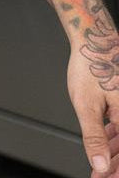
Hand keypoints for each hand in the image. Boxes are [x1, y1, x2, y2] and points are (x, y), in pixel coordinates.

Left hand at [68, 43, 118, 176]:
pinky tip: (106, 148)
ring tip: (100, 168)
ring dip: (114, 156)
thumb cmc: (90, 66)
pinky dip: (113, 140)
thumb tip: (100, 164)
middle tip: (100, 177)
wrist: (94, 39)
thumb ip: (94, 136)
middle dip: (114, 166)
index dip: (117, 171)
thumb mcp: (86, 104)